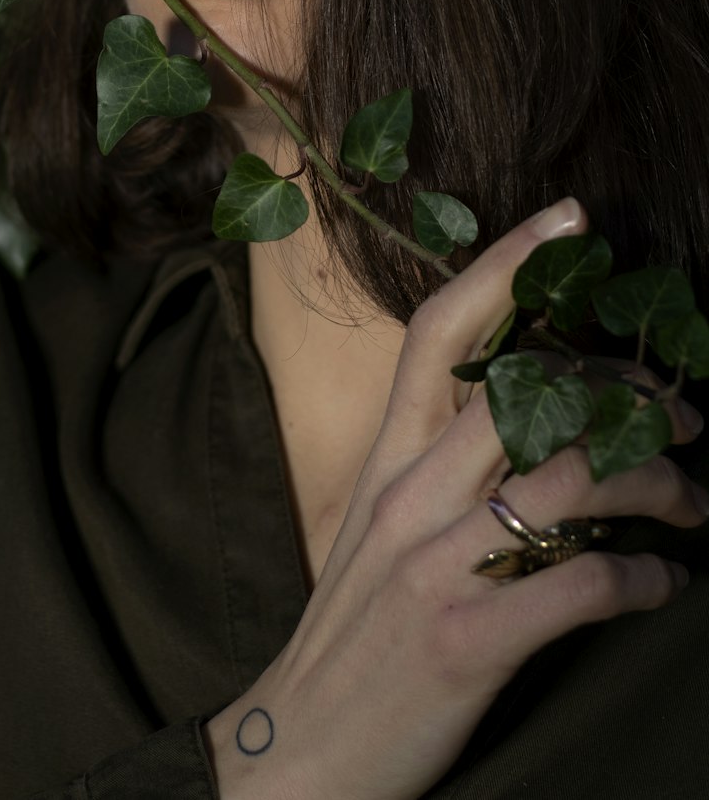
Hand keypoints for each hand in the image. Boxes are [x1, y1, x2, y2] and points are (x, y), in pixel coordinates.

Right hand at [203, 198, 705, 799]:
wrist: (296, 751)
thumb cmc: (353, 637)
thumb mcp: (377, 533)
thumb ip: (437, 475)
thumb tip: (526, 430)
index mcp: (386, 463)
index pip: (440, 334)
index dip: (505, 268)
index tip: (569, 219)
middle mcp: (409, 497)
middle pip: (528, 394)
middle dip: (625, 391)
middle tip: (686, 410)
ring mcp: (436, 566)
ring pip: (569, 480)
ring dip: (657, 486)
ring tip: (695, 504)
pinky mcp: (468, 641)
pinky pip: (580, 585)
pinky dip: (644, 578)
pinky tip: (667, 585)